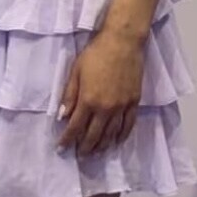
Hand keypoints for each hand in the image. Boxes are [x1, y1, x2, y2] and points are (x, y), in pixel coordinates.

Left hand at [57, 29, 145, 156]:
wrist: (122, 42)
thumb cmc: (96, 53)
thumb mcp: (76, 72)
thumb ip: (69, 95)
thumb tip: (62, 116)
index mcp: (88, 100)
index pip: (75, 127)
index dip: (67, 140)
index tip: (62, 148)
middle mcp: (105, 108)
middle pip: (94, 135)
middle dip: (85, 148)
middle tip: (80, 155)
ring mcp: (121, 106)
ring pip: (111, 134)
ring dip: (102, 146)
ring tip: (96, 153)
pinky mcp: (134, 102)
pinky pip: (128, 125)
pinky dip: (122, 136)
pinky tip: (116, 142)